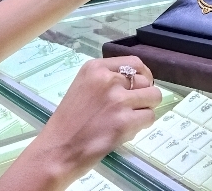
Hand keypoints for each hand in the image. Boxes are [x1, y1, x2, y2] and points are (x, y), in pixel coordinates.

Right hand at [31, 57, 159, 183]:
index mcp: (95, 68)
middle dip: (144, 95)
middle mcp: (108, 79)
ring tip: (130, 119)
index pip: (134, 63)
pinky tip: (125, 131)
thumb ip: (106, 81)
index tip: (140, 87)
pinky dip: (141, 125)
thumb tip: (137, 83)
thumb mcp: (82, 87)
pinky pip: (149, 117)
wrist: (58, 150)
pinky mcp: (125, 121)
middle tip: (133, 108)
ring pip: (153, 97)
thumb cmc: (68, 122)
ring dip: (145, 109)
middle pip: (146, 81)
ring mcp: (118, 100)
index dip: (142, 75)